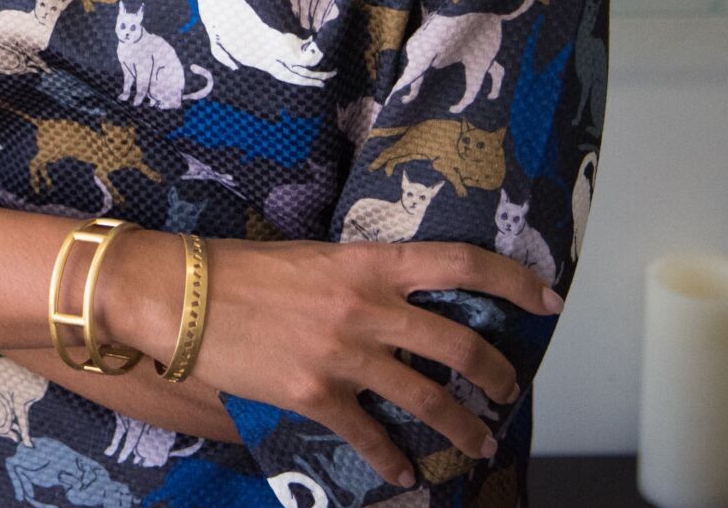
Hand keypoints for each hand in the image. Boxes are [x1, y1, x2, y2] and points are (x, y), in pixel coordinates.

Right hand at [107, 231, 561, 488]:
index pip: (461, 264)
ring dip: (462, 426)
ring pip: (427, 398)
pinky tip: (404, 471)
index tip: (547, 298)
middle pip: (458, 342)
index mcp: (368, 263)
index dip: (514, 280)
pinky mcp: (316, 396)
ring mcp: (344, 355)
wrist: (180, 295)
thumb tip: (397, 303)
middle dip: (496, 373)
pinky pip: (371, 436)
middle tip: (509, 390)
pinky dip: (392, 459)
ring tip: (479, 441)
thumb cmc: (239, 269)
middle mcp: (366, 308)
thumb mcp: (312, 257)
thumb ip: (360, 278)